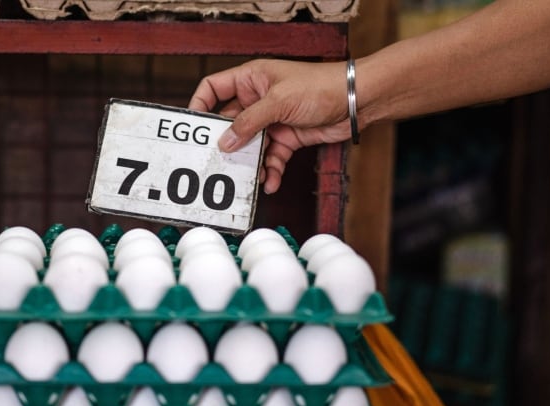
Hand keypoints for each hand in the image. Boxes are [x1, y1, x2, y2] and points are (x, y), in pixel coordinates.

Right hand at [188, 59, 350, 193]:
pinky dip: (270, 171)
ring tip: (246, 178)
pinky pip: (271, 158)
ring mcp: (272, 120)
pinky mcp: (287, 138)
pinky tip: (271, 182)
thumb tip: (225, 141)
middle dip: (225, 143)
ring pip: (250, 145)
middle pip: (230, 123)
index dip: (200, 105)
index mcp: (251, 79)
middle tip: (215, 161)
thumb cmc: (320, 87)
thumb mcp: (278, 102)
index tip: (193, 128)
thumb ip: (249, 122)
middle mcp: (257, 99)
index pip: (213, 88)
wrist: (356, 101)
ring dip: (249, 163)